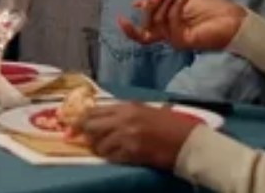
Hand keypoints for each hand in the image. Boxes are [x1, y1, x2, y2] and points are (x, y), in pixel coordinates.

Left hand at [73, 102, 198, 169]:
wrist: (188, 141)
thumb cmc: (170, 124)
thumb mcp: (145, 110)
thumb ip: (123, 113)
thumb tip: (101, 119)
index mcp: (127, 106)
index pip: (94, 110)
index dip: (82, 119)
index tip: (75, 126)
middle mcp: (123, 119)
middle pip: (90, 126)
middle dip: (87, 134)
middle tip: (89, 140)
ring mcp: (127, 135)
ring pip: (99, 144)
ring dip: (101, 149)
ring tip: (108, 150)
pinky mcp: (133, 152)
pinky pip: (112, 157)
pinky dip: (112, 158)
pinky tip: (119, 156)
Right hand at [117, 0, 246, 51]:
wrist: (235, 19)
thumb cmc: (212, 10)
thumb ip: (161, 1)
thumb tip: (137, 3)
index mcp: (166, 27)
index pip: (142, 35)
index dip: (129, 30)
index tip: (119, 16)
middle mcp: (168, 35)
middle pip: (147, 22)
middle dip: (152, 2)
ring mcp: (175, 38)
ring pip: (159, 18)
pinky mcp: (183, 39)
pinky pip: (172, 19)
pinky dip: (179, 1)